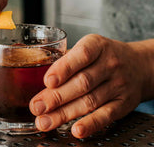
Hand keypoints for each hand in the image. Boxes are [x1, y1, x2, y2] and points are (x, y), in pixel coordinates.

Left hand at [30, 34, 150, 137]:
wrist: (138, 65)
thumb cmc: (104, 55)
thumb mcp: (89, 46)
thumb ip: (67, 58)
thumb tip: (39, 75)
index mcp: (97, 45)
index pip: (81, 55)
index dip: (64, 68)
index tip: (47, 81)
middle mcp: (109, 64)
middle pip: (82, 82)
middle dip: (56, 97)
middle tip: (37, 107)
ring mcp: (118, 84)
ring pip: (90, 101)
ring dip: (65, 114)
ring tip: (45, 121)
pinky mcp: (123, 103)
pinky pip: (106, 115)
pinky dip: (90, 124)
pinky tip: (75, 130)